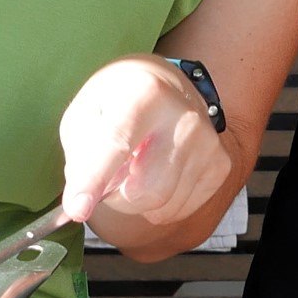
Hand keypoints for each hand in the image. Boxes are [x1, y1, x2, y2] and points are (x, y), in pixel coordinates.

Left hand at [57, 56, 227, 230]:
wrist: (166, 87)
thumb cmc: (119, 102)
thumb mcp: (85, 113)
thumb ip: (79, 156)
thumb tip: (81, 202)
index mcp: (146, 93)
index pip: (116, 145)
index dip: (93, 181)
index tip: (77, 209)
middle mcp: (184, 117)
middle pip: (143, 190)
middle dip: (115, 197)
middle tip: (110, 176)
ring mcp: (207, 142)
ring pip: (161, 206)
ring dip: (136, 200)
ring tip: (136, 169)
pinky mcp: (220, 164)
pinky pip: (179, 210)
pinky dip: (160, 203)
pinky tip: (157, 174)